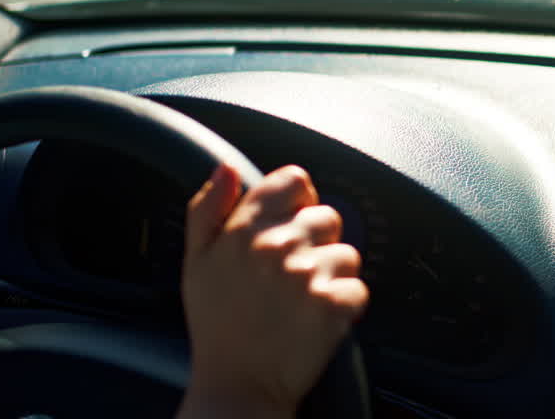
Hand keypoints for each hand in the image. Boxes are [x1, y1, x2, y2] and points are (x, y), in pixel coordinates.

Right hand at [176, 164, 367, 418]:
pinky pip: (358, 288)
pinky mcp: (333, 305)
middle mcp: (277, 247)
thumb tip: (227, 168)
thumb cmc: (217, 325)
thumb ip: (208, 208)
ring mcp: (308, 276)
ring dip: (333, 275)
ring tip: (303, 301)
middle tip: (291, 276)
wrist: (237, 386)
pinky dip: (346, 305)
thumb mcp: (196, 261)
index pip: (294, 181)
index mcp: (244, 230)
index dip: (297, 201)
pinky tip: (318, 318)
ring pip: (347, 253)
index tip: (290, 224)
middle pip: (326, 216)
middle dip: (316, 242)